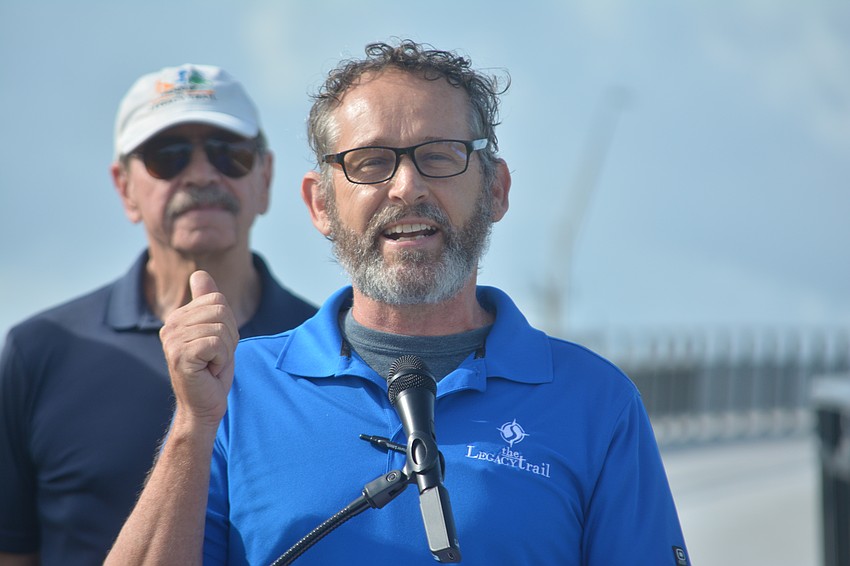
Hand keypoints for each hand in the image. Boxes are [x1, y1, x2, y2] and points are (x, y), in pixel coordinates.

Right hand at [159, 270, 238, 428]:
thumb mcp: (216, 331)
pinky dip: (222, 360)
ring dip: (226, 350)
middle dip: (230, 336)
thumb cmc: (211, 371)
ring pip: (221, 328)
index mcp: (178, 317)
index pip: (217, 299)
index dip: (228, 323)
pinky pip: (217, 343)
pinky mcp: (180, 354)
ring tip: (212, 365)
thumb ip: (208, 302)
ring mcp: (172, 340)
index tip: (217, 345)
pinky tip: (209, 371)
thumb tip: (200, 273)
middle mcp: (170, 325)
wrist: (203, 405)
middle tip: (216, 357)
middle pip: (221, 310)